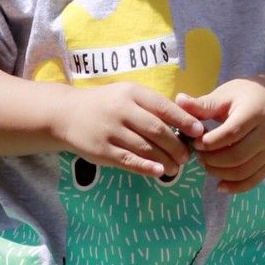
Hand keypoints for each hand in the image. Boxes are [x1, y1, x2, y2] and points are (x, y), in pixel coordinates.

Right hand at [57, 81, 200, 178]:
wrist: (65, 114)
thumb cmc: (104, 104)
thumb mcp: (126, 95)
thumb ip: (151, 105)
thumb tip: (185, 121)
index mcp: (131, 93)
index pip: (164, 107)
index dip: (185, 121)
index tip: (199, 132)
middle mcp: (121, 110)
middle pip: (157, 130)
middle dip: (177, 145)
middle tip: (187, 156)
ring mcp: (110, 131)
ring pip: (145, 148)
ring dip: (165, 160)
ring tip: (176, 167)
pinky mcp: (102, 150)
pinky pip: (129, 161)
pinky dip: (146, 167)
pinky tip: (158, 172)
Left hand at [175, 79, 264, 193]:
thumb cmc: (243, 96)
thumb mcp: (224, 95)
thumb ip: (203, 104)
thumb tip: (179, 101)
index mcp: (254, 112)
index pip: (232, 132)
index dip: (211, 142)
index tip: (195, 143)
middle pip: (238, 155)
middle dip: (213, 160)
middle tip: (198, 156)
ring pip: (244, 170)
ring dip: (220, 172)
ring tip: (205, 164)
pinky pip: (254, 180)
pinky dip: (236, 187)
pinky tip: (219, 186)